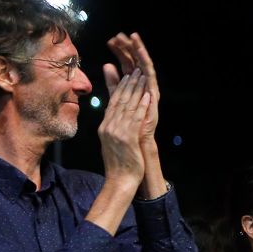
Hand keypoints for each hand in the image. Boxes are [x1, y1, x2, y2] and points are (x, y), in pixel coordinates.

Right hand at [98, 70, 149, 187]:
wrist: (120, 180)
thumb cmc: (119, 165)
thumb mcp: (112, 143)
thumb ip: (113, 129)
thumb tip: (112, 121)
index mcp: (104, 127)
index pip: (112, 103)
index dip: (120, 88)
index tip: (126, 77)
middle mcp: (108, 127)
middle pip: (118, 101)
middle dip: (128, 84)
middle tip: (136, 71)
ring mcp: (116, 132)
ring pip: (127, 106)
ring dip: (136, 90)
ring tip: (142, 78)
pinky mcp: (127, 138)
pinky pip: (135, 118)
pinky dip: (141, 106)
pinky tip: (147, 96)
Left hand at [104, 33, 159, 143]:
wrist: (135, 140)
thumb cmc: (127, 123)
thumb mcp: (116, 97)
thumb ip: (113, 82)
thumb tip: (107, 65)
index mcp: (132, 84)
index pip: (126, 63)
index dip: (119, 52)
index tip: (111, 41)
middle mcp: (142, 84)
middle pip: (135, 61)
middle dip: (129, 47)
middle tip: (121, 35)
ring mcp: (148, 88)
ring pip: (143, 65)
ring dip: (139, 50)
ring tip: (133, 37)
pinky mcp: (153, 94)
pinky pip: (150, 76)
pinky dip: (146, 64)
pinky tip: (140, 53)